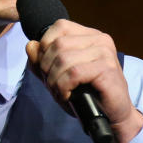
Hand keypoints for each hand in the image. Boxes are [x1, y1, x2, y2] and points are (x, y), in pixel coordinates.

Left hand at [25, 19, 142, 142]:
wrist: (112, 116)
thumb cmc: (87, 95)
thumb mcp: (59, 76)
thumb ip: (42, 61)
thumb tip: (30, 45)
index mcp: (90, 35)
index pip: (59, 26)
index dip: (45, 47)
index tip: (48, 69)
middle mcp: (100, 39)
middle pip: (57, 44)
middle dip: (47, 68)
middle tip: (54, 86)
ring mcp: (105, 52)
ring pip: (63, 59)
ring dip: (55, 81)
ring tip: (61, 93)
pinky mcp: (107, 68)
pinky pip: (73, 73)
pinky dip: (64, 87)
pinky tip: (68, 95)